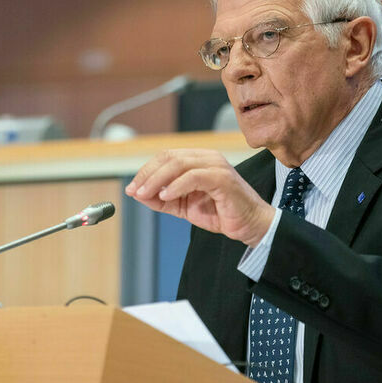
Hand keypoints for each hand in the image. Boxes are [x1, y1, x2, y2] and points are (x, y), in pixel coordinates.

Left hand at [124, 149, 274, 246]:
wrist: (249, 225)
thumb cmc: (220, 213)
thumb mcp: (183, 206)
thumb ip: (162, 199)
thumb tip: (137, 194)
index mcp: (198, 160)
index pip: (166, 157)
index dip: (146, 171)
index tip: (132, 188)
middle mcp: (206, 158)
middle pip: (169, 157)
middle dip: (147, 174)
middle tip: (134, 191)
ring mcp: (215, 166)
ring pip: (178, 163)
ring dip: (157, 180)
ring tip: (144, 194)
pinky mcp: (222, 178)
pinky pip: (194, 176)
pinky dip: (176, 186)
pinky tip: (166, 195)